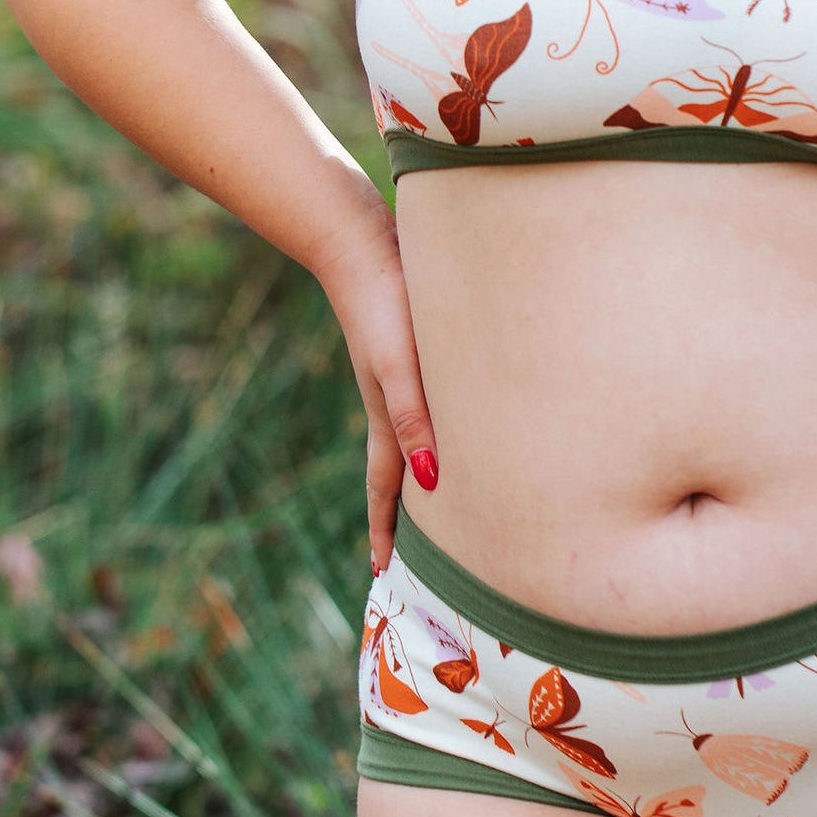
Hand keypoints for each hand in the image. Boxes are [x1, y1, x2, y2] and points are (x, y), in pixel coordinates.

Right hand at [310, 211, 435, 576]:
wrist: (360, 242)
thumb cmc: (385, 303)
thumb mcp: (400, 366)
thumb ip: (413, 417)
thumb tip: (430, 480)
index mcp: (388, 416)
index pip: (386, 487)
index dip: (384, 530)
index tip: (381, 573)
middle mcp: (394, 402)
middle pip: (400, 470)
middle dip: (406, 514)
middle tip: (416, 551)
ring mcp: (401, 375)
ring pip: (416, 435)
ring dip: (423, 469)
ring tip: (443, 494)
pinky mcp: (414, 348)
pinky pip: (426, 402)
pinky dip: (435, 424)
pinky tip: (456, 417)